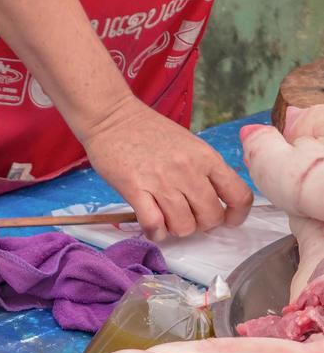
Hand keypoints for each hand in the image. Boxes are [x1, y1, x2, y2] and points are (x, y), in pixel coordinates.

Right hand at [80, 96, 253, 239]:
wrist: (113, 119)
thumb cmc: (149, 132)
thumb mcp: (189, 145)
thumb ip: (203, 170)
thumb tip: (209, 199)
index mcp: (206, 158)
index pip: (239, 195)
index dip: (237, 215)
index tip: (228, 221)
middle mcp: (189, 170)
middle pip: (211, 216)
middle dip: (203, 226)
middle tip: (191, 219)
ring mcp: (162, 181)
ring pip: (183, 226)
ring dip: (177, 231)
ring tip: (168, 221)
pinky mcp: (136, 190)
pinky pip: (154, 225)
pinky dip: (156, 233)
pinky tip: (153, 228)